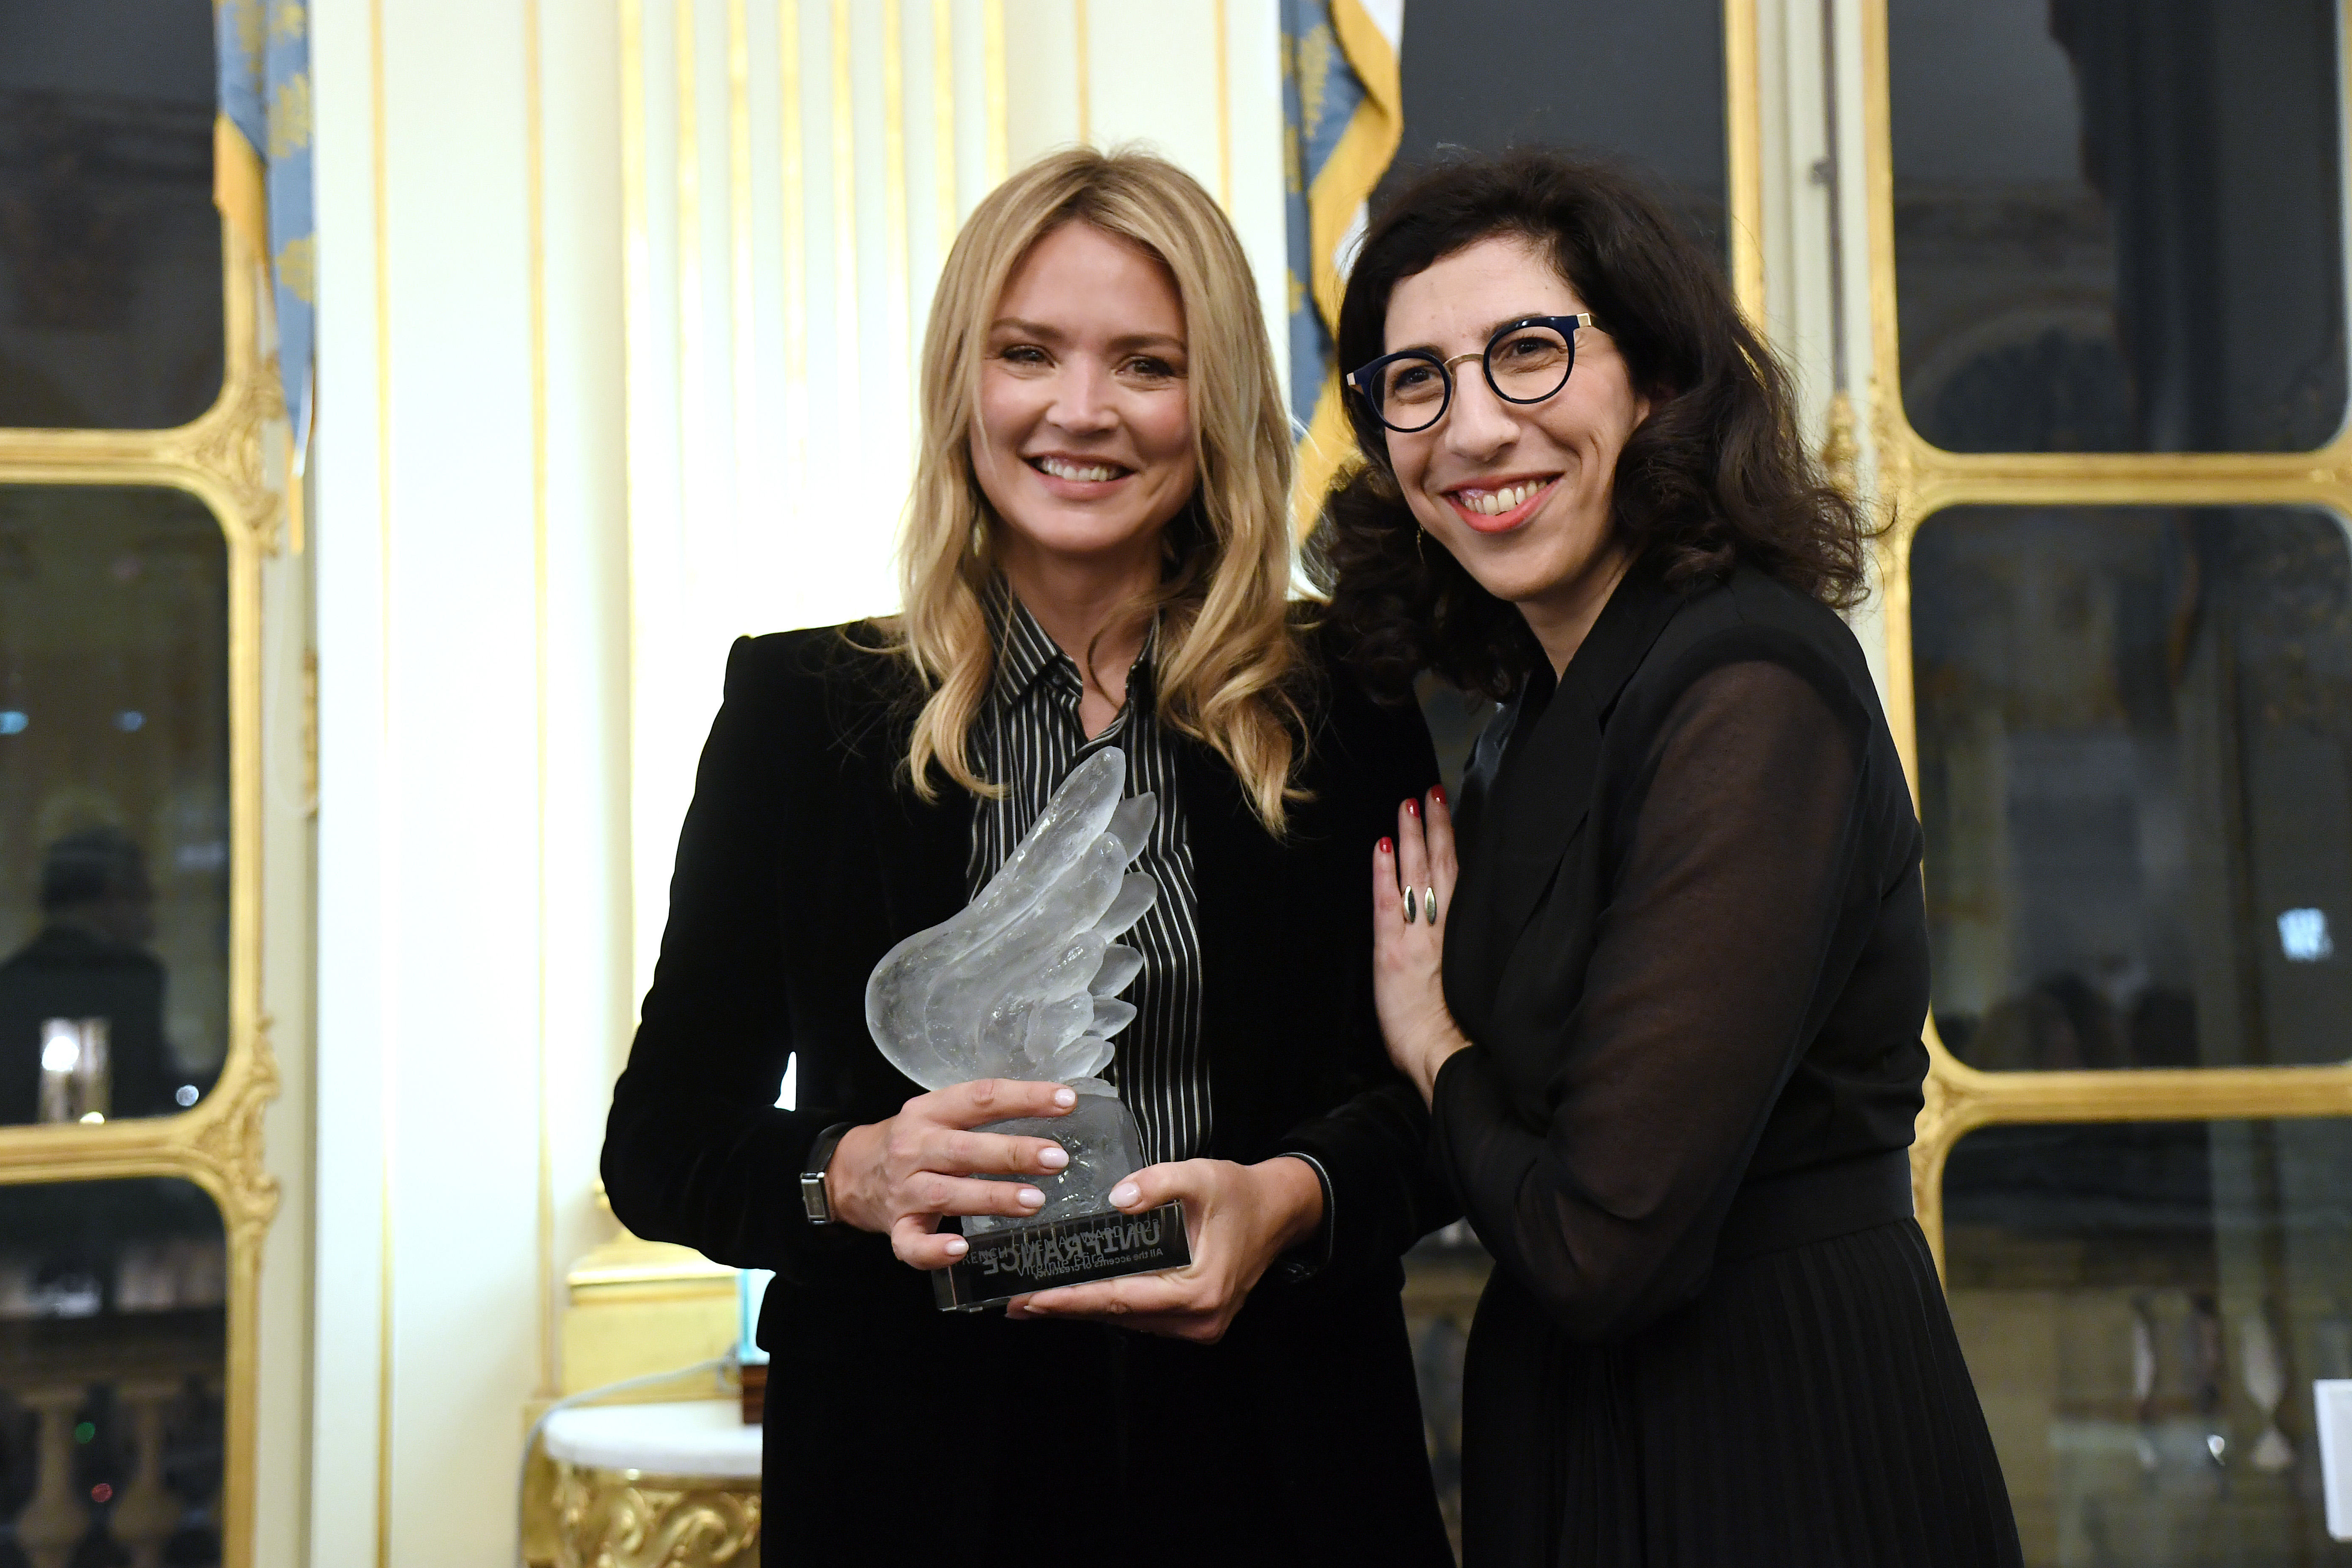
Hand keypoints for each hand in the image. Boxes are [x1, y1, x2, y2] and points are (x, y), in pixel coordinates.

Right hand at [825, 1079, 1078, 1269]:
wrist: (850, 1172)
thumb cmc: (914, 1141)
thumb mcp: (940, 1114)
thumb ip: (984, 1113)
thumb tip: (1054, 1107)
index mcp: (930, 1111)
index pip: (980, 1097)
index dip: (1025, 1097)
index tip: (1067, 1101)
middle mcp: (915, 1147)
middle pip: (965, 1149)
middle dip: (1013, 1153)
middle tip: (1057, 1159)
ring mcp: (904, 1189)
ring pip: (947, 1194)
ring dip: (991, 1198)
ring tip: (1035, 1202)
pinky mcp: (896, 1227)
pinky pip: (912, 1243)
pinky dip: (934, 1249)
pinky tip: (962, 1249)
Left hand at [1004, 1155, 1323, 1343]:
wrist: (1278, 1211)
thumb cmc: (1239, 1193)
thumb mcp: (1201, 1175)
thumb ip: (1158, 1183)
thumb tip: (1116, 1200)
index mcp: (1199, 1291)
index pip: (1121, 1298)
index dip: (1073, 1299)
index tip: (1032, 1299)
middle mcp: (1198, 1320)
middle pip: (1119, 1316)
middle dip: (1066, 1307)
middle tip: (1016, 1301)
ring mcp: (1198, 1327)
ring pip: (1128, 1320)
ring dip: (1085, 1308)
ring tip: (1037, 1297)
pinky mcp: (1196, 1323)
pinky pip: (1143, 1316)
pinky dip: (1111, 1305)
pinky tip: (1080, 1293)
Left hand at [1374, 786, 1470, 1100]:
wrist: (1445, 1058)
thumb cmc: (1464, 1032)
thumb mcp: (1475, 985)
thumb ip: (1469, 952)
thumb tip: (1470, 929)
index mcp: (1465, 938)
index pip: (1461, 879)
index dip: (1455, 843)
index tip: (1451, 811)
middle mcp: (1444, 931)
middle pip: (1442, 868)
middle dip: (1436, 828)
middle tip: (1431, 792)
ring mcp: (1418, 939)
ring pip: (1417, 877)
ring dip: (1413, 838)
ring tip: (1408, 804)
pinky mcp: (1392, 953)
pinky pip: (1389, 903)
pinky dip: (1386, 873)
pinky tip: (1384, 844)